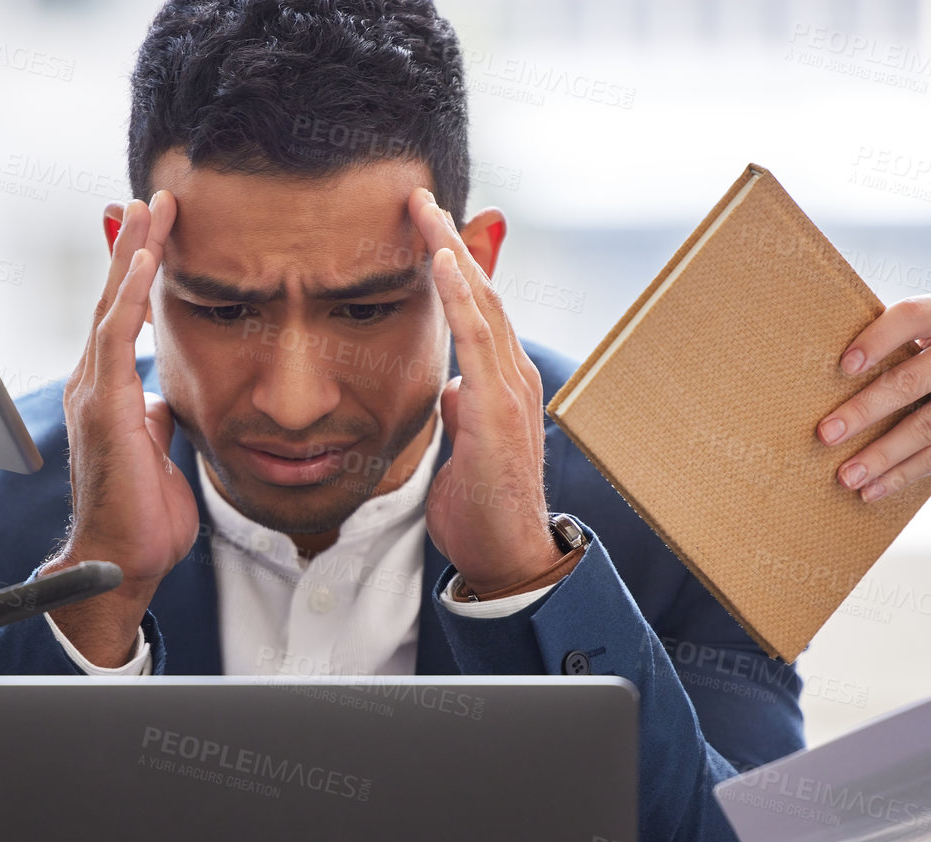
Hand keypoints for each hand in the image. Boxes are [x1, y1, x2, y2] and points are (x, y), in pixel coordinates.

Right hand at [36, 192, 195, 666]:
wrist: (120, 560)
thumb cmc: (142, 516)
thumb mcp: (159, 452)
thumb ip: (158, 418)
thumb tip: (167, 397)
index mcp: (110, 391)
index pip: (125, 316)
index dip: (141, 272)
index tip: (162, 230)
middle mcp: (95, 382)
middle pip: (114, 296)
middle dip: (135, 243)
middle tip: (155, 196)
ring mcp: (95, 390)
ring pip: (113, 303)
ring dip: (135, 251)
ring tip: (152, 205)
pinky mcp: (104, 405)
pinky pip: (117, 334)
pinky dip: (132, 292)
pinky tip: (148, 257)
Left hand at [408, 187, 554, 593]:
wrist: (504, 557)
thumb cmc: (481, 507)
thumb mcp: (462, 448)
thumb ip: (461, 412)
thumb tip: (450, 390)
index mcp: (500, 383)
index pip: (475, 309)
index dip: (452, 265)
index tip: (424, 227)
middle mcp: (512, 376)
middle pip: (480, 292)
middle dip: (450, 241)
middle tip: (419, 196)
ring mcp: (509, 390)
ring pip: (481, 304)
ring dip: (452, 253)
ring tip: (425, 210)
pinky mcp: (497, 409)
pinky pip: (477, 340)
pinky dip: (461, 296)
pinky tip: (443, 263)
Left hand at [817, 294, 930, 501]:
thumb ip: (900, 342)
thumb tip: (828, 379)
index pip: (910, 317)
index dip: (877, 339)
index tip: (844, 366)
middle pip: (910, 381)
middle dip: (863, 412)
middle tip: (826, 434)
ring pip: (924, 428)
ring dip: (880, 456)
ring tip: (846, 474)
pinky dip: (903, 474)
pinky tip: (876, 487)